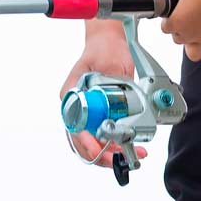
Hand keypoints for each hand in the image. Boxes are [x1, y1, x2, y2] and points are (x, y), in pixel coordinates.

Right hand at [59, 26, 147, 170]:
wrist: (109, 41)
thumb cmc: (104, 48)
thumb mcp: (110, 62)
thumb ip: (113, 81)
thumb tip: (120, 101)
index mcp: (72, 95)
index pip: (73, 126)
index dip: (85, 142)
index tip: (98, 150)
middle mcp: (76, 106)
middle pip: (82, 140)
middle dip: (100, 154)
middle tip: (118, 159)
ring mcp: (87, 111)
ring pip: (92, 141)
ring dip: (109, 152)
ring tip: (128, 155)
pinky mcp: (99, 113)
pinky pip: (102, 134)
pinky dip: (113, 144)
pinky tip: (127, 146)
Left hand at [162, 0, 200, 59]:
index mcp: (177, 22)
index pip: (165, 27)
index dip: (168, 20)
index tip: (172, 14)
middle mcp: (189, 35)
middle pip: (178, 39)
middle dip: (180, 31)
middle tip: (186, 21)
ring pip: (194, 53)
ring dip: (193, 45)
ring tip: (197, 35)